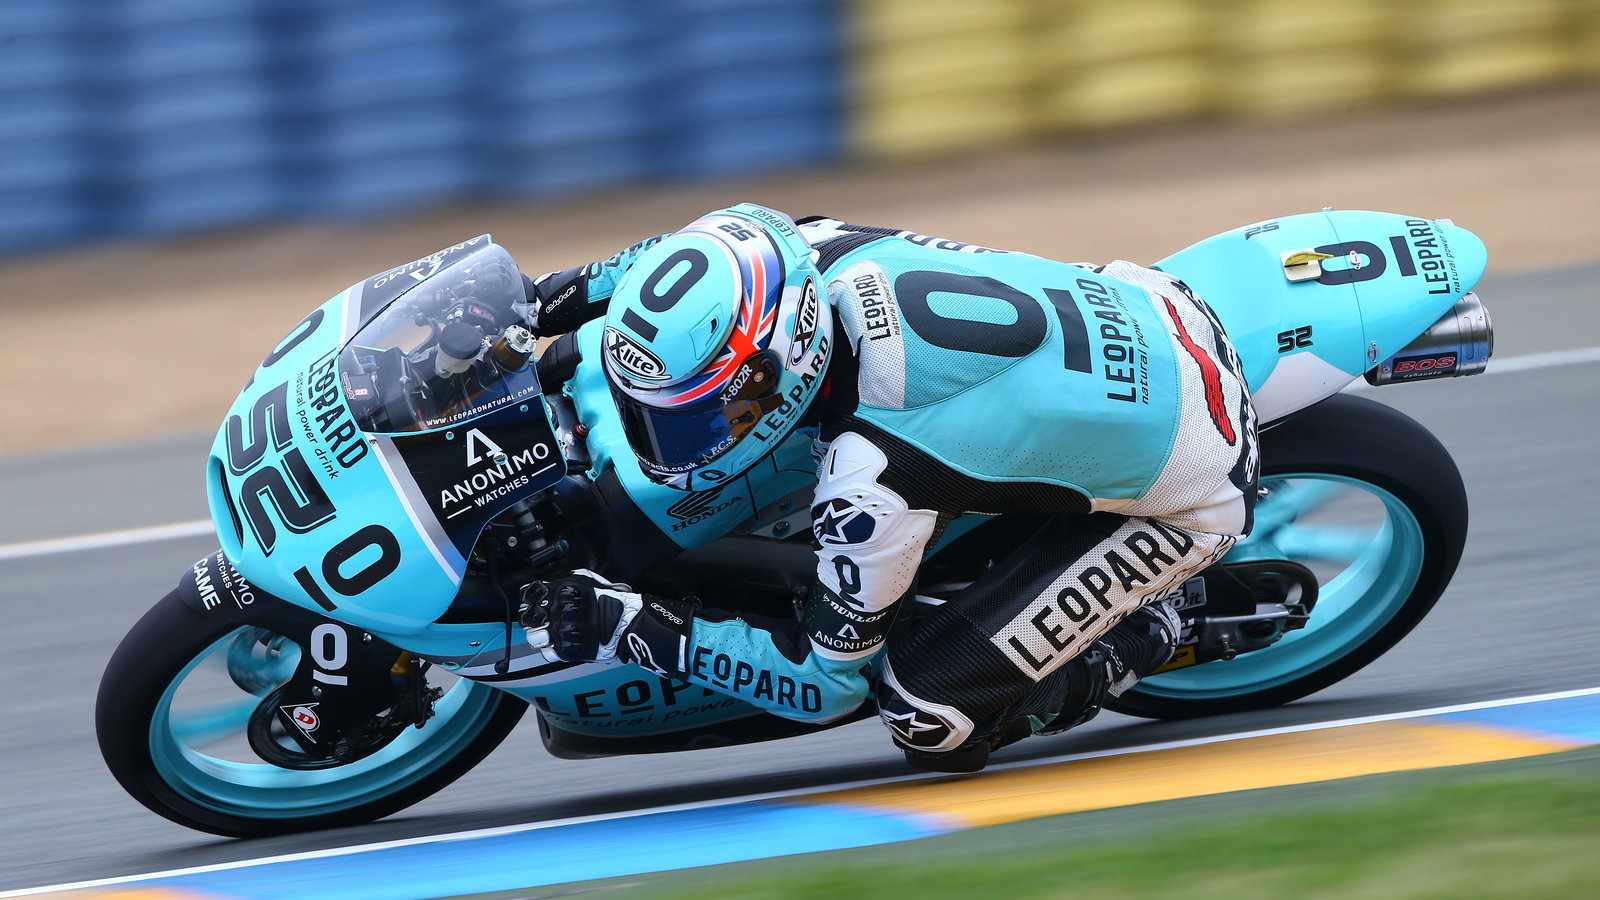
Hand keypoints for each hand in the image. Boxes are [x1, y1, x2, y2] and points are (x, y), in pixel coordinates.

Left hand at [521, 570, 693, 677]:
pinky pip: (548, 653)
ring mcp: (559, 632)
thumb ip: (569, 581)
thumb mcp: (588, 581)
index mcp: (559, 592)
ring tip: (552, 635)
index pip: (529, 594)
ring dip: (541, 636)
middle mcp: (555, 612)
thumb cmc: (610, 601)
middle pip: (528, 618)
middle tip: (542, 621)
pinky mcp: (565, 651)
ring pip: (534, 637)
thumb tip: (552, 583)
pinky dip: (553, 650)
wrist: (626, 623)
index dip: (529, 599)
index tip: (532, 603)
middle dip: (533, 619)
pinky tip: (561, 644)